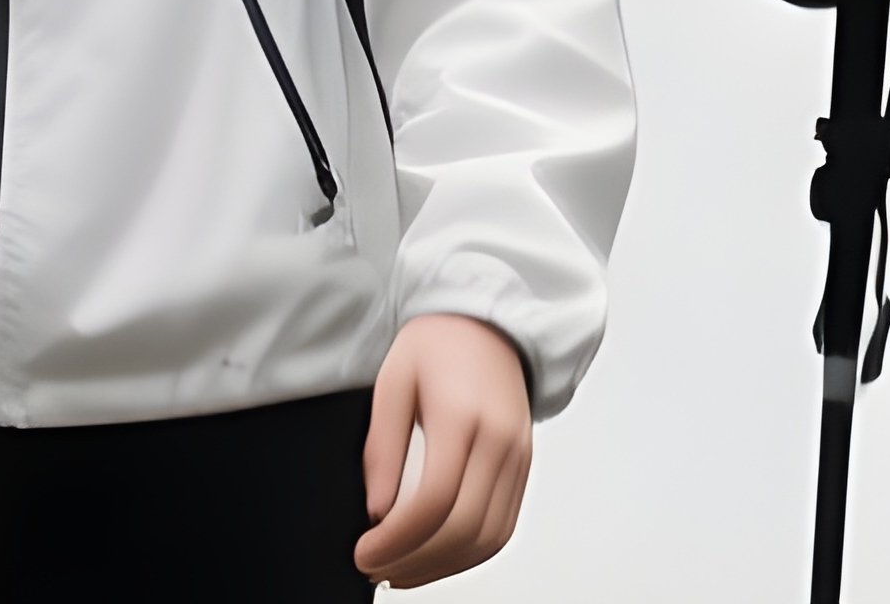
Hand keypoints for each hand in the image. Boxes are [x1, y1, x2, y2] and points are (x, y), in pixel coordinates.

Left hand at [355, 313, 533, 589]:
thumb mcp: (393, 382)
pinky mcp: (524, 465)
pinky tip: (437, 555)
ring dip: (442, 567)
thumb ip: (383, 448)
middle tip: (376, 566)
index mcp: (462, 416)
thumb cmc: (439, 343)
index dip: (396, 541)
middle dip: (414, 562)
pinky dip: (470, 554)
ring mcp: (518, 455)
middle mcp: (499, 439)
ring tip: (401, 569)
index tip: (365, 552)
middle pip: (462, 529)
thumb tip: (379, 511)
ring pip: (488, 538)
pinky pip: (504, 527)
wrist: (487, 320)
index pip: (434, 502)